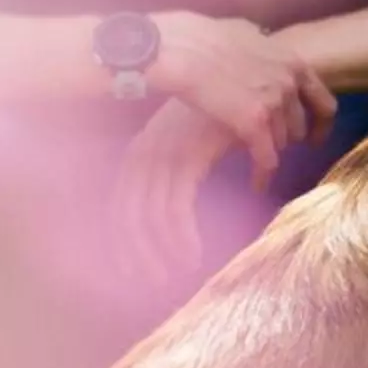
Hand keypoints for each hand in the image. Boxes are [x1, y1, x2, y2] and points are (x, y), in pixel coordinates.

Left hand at [109, 98, 236, 289]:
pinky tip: (194, 256)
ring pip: (147, 219)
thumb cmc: (224, 116)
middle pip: (125, 215)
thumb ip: (180, 174)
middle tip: (152, 282)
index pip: (118, 205)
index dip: (123, 240)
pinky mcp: (185, 160)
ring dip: (160, 252)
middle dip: (135, 253)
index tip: (133, 270)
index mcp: (140, 152)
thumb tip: (174, 213)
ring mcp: (162, 156)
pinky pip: (173, 210)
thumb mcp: (191, 146)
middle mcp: (144, 154)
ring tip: (178, 273)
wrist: (249, 85)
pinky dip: (180, 239)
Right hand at [146, 13, 337, 183]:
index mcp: (292, 62)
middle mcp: (289, 83)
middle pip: (298, 127)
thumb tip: (264, 46)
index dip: (320, 124)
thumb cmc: (203, 37)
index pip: (323, 102)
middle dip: (284, 137)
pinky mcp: (254, 123)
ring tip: (250, 155)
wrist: (181, 48)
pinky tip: (257, 184)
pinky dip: (262, 174)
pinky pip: (266, 158)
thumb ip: (263, 48)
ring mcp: (274, 104)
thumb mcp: (246, 34)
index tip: (315, 137)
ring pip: (280, 143)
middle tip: (267, 143)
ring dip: (266, 150)